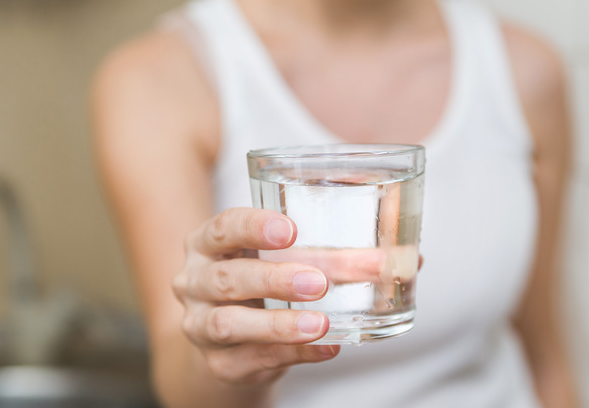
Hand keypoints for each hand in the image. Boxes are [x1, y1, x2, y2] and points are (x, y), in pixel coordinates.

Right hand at [172, 208, 339, 385]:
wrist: (233, 339)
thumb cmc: (260, 283)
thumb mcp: (275, 257)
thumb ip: (323, 252)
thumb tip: (394, 259)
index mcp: (207, 244)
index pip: (223, 228)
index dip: (254, 227)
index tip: (291, 229)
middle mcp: (194, 282)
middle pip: (228, 278)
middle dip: (274, 280)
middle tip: (318, 282)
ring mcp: (200, 325)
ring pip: (229, 324)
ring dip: (279, 323)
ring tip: (320, 323)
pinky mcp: (219, 362)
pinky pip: (253, 359)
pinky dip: (292, 353)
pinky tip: (325, 347)